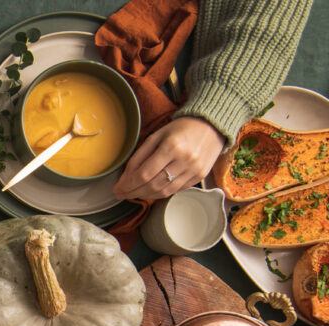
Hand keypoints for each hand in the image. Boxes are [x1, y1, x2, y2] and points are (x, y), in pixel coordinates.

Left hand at [113, 116, 227, 200]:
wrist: (211, 126)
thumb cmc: (180, 129)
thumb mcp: (156, 136)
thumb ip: (140, 155)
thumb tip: (125, 177)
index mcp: (171, 147)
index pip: (144, 174)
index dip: (128, 185)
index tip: (117, 189)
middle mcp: (184, 160)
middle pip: (153, 185)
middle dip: (133, 192)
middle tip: (121, 194)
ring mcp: (194, 170)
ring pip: (164, 192)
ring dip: (145, 195)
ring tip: (133, 194)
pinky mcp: (200, 177)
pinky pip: (176, 190)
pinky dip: (160, 193)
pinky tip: (150, 191)